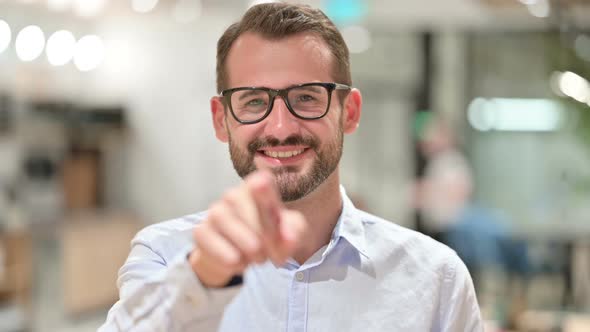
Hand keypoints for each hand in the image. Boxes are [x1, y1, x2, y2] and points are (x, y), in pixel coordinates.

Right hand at [188, 170, 306, 287]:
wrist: (238, 260)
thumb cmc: (266, 239)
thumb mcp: (288, 236)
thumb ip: (294, 233)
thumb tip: (289, 236)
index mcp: (258, 190)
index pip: (261, 180)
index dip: (266, 195)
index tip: (272, 209)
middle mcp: (233, 195)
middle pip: (239, 199)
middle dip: (258, 228)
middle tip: (268, 250)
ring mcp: (215, 212)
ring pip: (222, 216)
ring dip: (242, 240)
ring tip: (255, 257)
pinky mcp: (201, 231)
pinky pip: (208, 237)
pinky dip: (224, 253)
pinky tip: (237, 261)